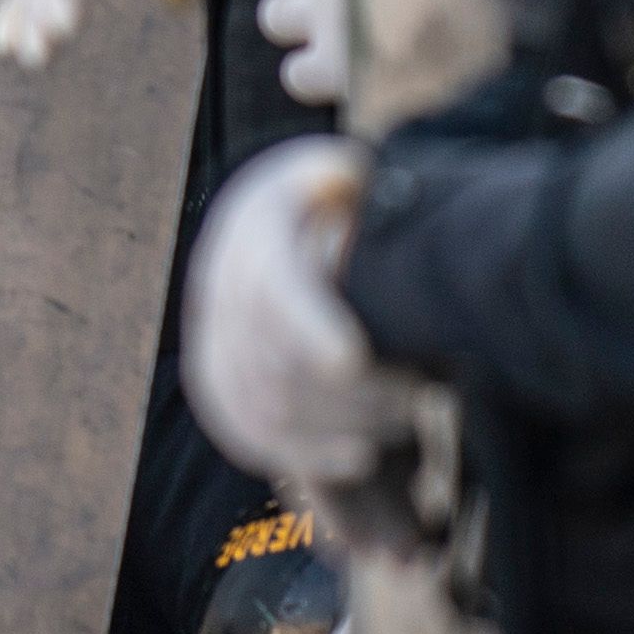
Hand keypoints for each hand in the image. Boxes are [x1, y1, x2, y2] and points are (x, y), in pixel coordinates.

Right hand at [183, 136, 412, 488]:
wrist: (278, 225)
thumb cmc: (339, 199)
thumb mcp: (345, 173)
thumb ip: (349, 182)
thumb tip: (352, 180)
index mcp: (252, 232)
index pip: (268, 290)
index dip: (308, 326)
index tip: (355, 358)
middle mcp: (220, 291)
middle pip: (269, 363)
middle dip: (348, 393)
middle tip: (418, 397)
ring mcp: (215, 342)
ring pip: (260, 408)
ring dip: (333, 429)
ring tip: (400, 426)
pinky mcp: (221, 385)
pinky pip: (250, 435)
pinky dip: (304, 456)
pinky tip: (361, 460)